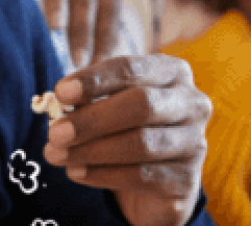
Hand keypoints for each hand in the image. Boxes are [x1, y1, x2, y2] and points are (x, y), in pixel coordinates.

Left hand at [41, 54, 210, 225]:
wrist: (154, 182)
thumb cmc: (125, 128)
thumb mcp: (108, 105)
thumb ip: (89, 100)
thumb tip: (60, 104)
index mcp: (172, 72)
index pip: (131, 69)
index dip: (95, 80)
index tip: (60, 93)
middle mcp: (192, 103)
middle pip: (141, 104)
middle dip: (93, 119)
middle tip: (55, 133)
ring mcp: (195, 142)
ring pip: (141, 144)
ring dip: (91, 150)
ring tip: (56, 155)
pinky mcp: (187, 179)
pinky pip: (141, 176)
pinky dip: (102, 174)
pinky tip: (76, 172)